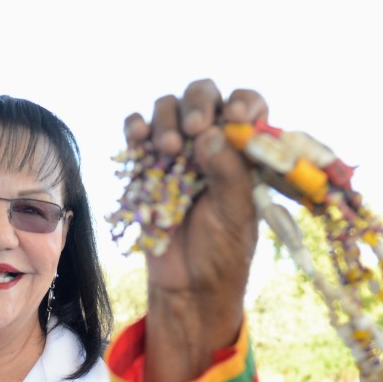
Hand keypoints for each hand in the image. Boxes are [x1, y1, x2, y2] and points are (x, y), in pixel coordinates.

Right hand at [124, 80, 268, 381]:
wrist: (187, 285)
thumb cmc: (222, 250)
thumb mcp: (235, 214)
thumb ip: (228, 173)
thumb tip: (209, 133)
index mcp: (244, 150)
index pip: (247, 106)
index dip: (242, 103)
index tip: (234, 117)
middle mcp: (212, 142)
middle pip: (204, 96)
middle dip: (198, 104)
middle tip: (194, 127)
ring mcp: (178, 150)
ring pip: (168, 107)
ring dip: (166, 119)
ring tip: (166, 149)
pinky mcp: (147, 164)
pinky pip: (138, 130)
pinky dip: (135, 126)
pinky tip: (138, 138)